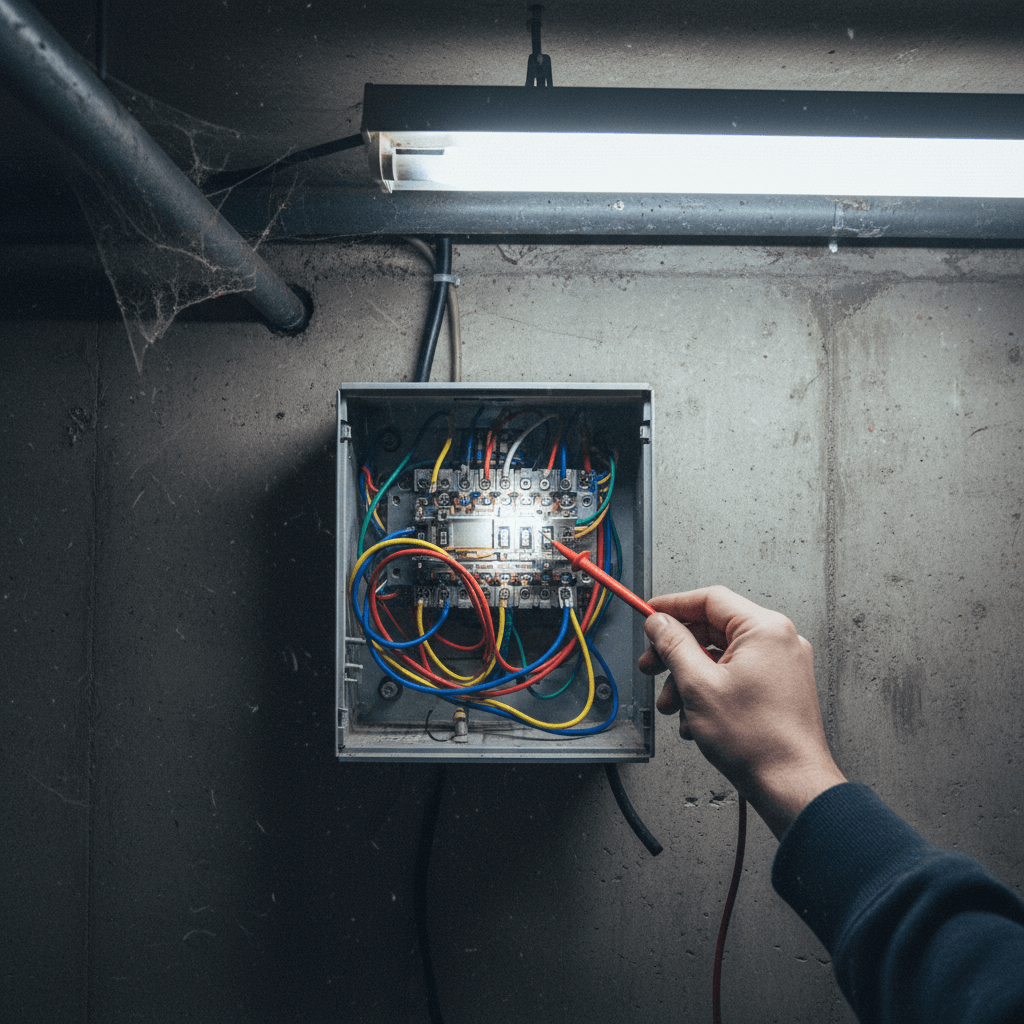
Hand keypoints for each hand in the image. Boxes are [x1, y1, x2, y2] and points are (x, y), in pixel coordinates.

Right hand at [638, 586, 846, 839]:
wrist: (791, 786)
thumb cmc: (756, 740)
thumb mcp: (698, 685)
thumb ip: (674, 645)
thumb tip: (659, 623)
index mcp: (764, 629)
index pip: (709, 600)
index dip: (672, 606)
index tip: (649, 615)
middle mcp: (778, 641)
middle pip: (713, 629)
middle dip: (676, 651)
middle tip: (652, 666)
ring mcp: (781, 665)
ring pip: (720, 656)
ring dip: (689, 678)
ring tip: (672, 704)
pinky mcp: (779, 688)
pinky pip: (735, 676)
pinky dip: (710, 691)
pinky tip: (695, 718)